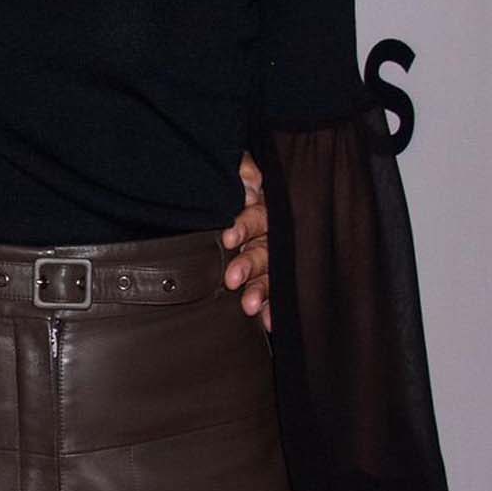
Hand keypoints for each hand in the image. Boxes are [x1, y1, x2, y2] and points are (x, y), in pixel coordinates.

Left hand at [223, 155, 270, 324]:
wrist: (219, 196)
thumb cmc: (230, 185)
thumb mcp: (234, 168)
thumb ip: (242, 169)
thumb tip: (250, 181)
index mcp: (262, 208)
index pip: (255, 216)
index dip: (244, 227)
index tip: (229, 238)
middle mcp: (270, 234)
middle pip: (264, 249)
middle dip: (249, 265)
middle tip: (232, 278)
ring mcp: (270, 256)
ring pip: (269, 273)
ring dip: (261, 290)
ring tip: (250, 305)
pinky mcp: (266, 275)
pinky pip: (273, 292)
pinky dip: (272, 307)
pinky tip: (268, 322)